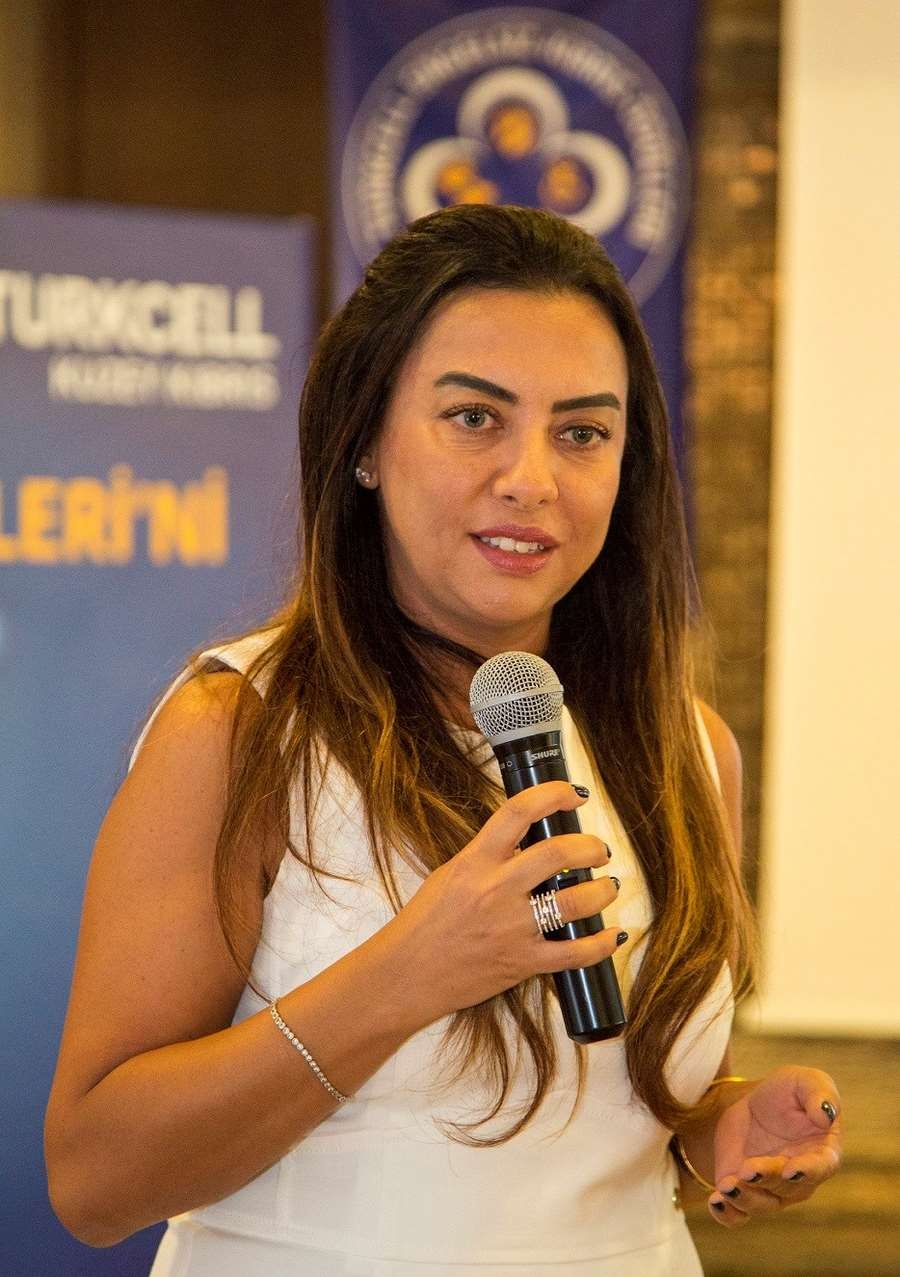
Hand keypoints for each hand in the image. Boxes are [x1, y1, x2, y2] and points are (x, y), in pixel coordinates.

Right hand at [386, 780, 622, 1023]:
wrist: (407, 975)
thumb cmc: (425, 924)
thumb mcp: (452, 875)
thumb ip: (489, 857)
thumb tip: (528, 842)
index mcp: (476, 861)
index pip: (519, 812)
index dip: (553, 795)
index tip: (573, 794)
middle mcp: (496, 890)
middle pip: (559, 854)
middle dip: (590, 847)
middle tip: (598, 850)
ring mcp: (512, 928)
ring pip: (576, 902)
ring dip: (602, 891)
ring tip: (607, 886)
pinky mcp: (522, 963)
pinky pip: (574, 953)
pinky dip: (601, 944)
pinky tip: (613, 934)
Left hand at [707, 1066, 841, 1225]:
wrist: (753, 1105)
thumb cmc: (788, 1092)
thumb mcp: (804, 1080)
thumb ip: (820, 1092)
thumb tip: (826, 1115)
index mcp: (822, 1153)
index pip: (820, 1168)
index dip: (807, 1171)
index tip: (791, 1168)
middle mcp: (799, 1179)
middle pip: (786, 1187)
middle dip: (766, 1179)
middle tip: (747, 1168)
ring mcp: (772, 1190)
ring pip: (762, 1204)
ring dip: (744, 1198)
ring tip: (726, 1185)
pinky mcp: (745, 1192)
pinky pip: (738, 1215)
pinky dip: (727, 1215)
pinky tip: (715, 1202)